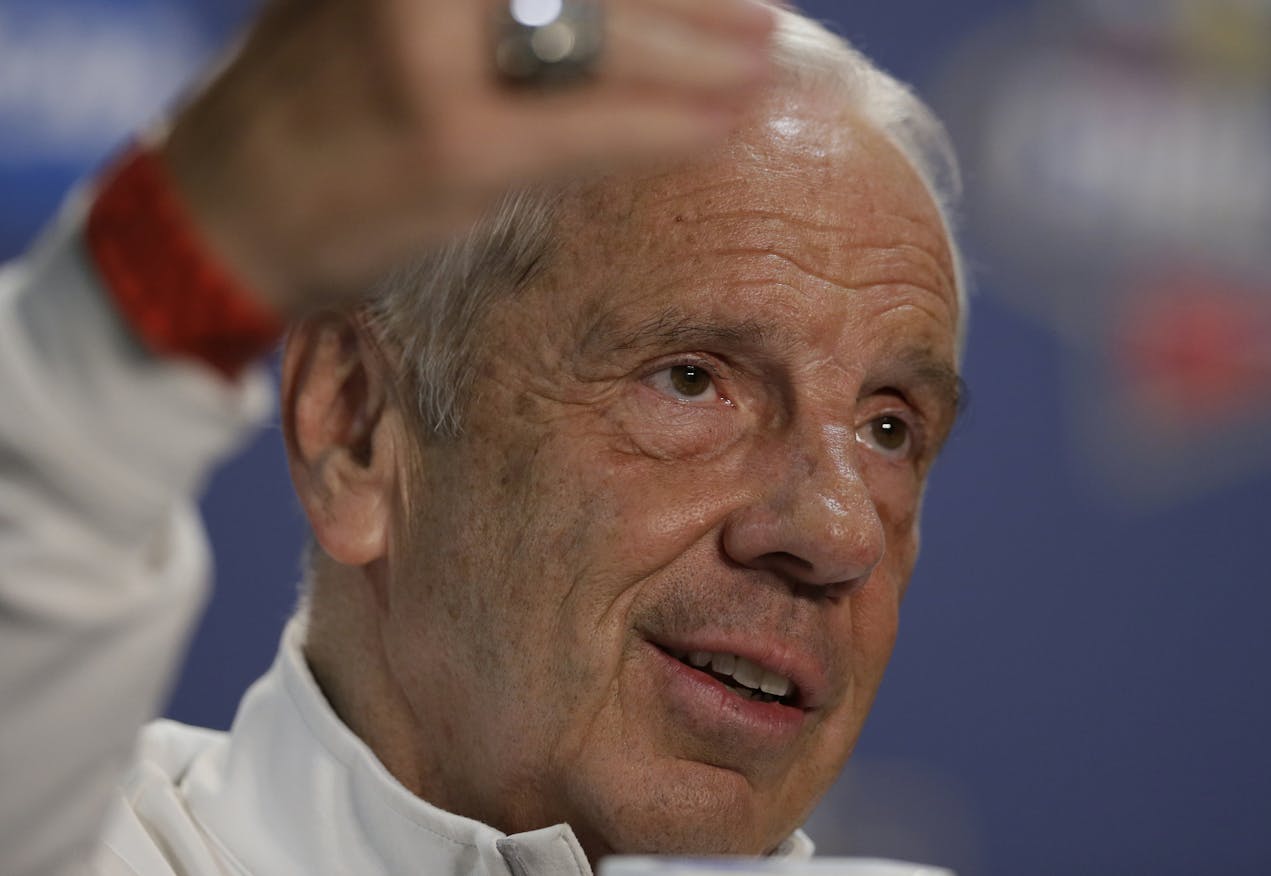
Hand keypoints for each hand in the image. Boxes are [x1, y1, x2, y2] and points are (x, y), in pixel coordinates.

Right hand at [160, 0, 774, 313]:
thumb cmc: (319, 93)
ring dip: (708, 55)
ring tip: (762, 61)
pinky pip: (596, 127)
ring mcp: (433, 53)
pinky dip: (671, 124)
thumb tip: (609, 3)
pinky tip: (719, 122)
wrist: (223, 204)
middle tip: (762, 11)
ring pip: (612, 41)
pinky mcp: (455, 145)